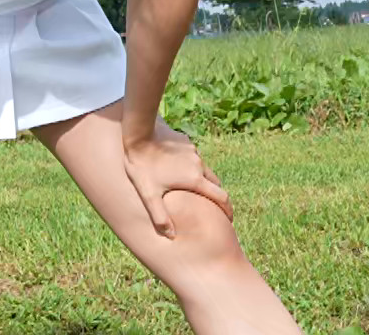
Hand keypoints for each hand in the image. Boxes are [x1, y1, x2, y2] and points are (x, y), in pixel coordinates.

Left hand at [122, 121, 231, 237]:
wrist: (139, 132)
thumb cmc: (142, 165)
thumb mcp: (149, 194)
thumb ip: (160, 216)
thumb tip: (171, 236)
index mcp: (195, 179)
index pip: (221, 197)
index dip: (228, 210)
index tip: (229, 220)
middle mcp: (199, 165)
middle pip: (215, 184)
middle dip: (216, 196)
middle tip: (211, 207)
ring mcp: (193, 151)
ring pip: (204, 169)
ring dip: (203, 180)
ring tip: (192, 189)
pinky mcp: (185, 142)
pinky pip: (193, 157)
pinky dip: (192, 166)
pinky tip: (178, 169)